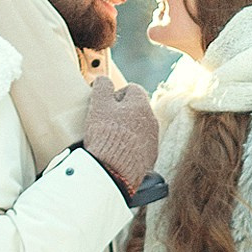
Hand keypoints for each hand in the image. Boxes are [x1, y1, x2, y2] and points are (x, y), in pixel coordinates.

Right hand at [80, 75, 161, 202]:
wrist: (115, 171)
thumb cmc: (106, 136)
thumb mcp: (99, 105)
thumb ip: (102, 87)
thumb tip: (103, 79)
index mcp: (141, 104)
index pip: (132, 89)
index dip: (115, 94)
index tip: (104, 104)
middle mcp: (151, 121)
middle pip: (136, 109)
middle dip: (122, 113)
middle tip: (105, 122)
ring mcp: (152, 140)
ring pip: (139, 128)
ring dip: (126, 130)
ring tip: (109, 140)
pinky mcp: (150, 158)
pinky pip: (139, 146)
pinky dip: (129, 147)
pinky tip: (116, 153)